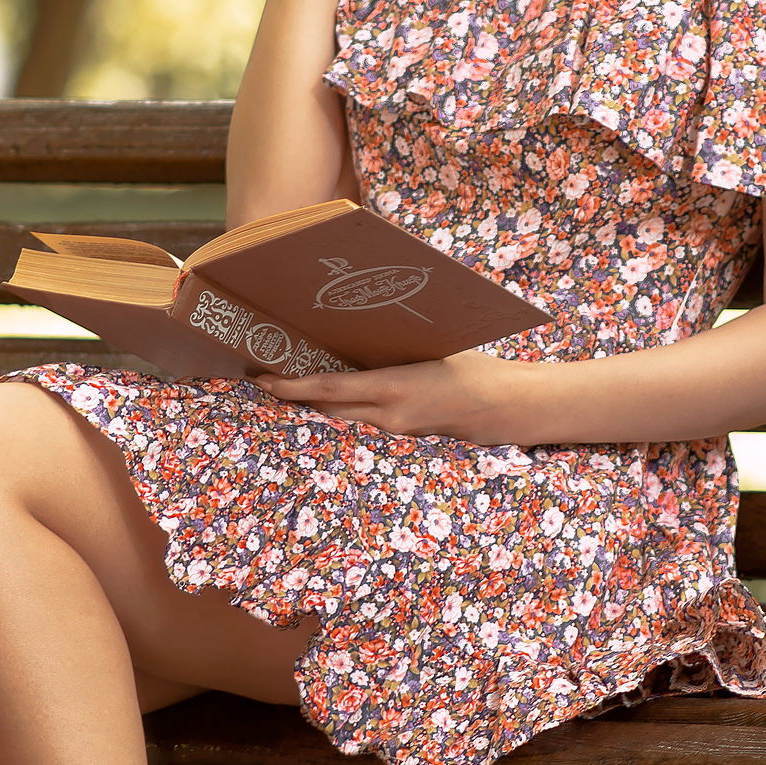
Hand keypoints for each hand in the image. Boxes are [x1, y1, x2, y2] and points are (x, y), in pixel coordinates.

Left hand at [261, 350, 538, 442]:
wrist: (501, 406)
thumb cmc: (468, 366)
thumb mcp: (427, 348)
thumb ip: (389, 348)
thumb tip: (355, 329)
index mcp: (392, 388)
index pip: (329, 391)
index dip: (292, 388)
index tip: (264, 380)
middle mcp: (388, 415)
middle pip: (326, 411)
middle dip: (295, 398)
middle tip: (265, 381)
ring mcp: (395, 430)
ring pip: (343, 419)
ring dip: (317, 407)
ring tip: (290, 388)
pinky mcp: (402, 435)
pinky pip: (363, 423)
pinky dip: (344, 411)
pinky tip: (335, 399)